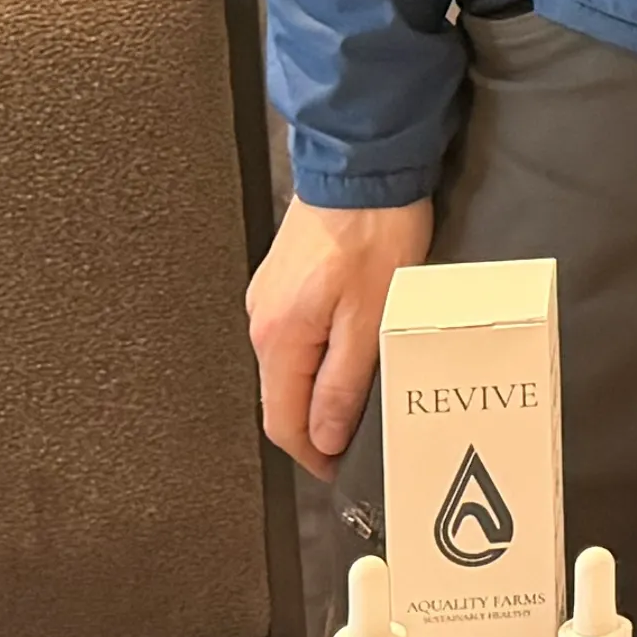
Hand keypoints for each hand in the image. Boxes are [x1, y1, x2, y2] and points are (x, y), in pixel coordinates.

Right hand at [247, 196, 437, 478]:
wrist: (363, 166)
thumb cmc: (373, 233)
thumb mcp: (371, 322)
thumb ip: (344, 384)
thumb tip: (326, 435)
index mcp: (279, 338)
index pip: (281, 422)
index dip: (312, 455)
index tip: (339, 470)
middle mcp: (263, 321)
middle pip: (282, 396)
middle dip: (316, 425)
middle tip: (357, 441)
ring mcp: (269, 297)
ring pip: (291, 366)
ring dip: (319, 388)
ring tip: (359, 398)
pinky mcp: (285, 279)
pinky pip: (297, 335)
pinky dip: (319, 354)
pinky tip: (350, 351)